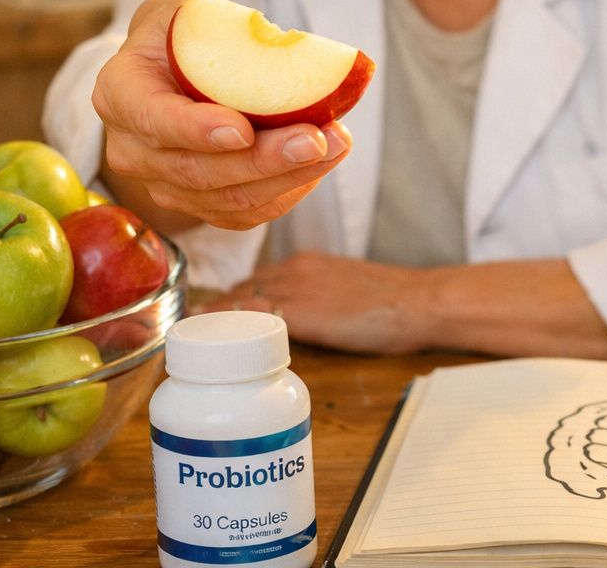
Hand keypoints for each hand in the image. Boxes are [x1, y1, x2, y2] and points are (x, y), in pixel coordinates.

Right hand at [92, 0, 352, 230]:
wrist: (172, 69)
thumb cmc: (185, 33)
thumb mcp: (191, 9)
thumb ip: (222, 24)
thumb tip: (282, 45)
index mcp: (119, 91)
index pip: (152, 119)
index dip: (195, 130)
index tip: (243, 130)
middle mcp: (131, 148)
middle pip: (198, 170)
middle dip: (264, 159)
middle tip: (316, 139)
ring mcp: (162, 183)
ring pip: (227, 199)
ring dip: (288, 177)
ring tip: (335, 145)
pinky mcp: (197, 204)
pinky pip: (244, 214)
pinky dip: (288, 192)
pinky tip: (321, 163)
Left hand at [206, 255, 606, 361]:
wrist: (420, 301)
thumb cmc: (393, 302)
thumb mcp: (347, 290)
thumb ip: (317, 298)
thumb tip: (296, 321)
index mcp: (304, 263)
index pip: (252, 282)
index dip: (226, 303)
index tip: (205, 321)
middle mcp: (293, 270)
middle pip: (238, 291)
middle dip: (213, 314)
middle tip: (187, 336)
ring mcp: (297, 289)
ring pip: (239, 303)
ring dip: (212, 322)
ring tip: (186, 342)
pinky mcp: (303, 312)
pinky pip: (253, 319)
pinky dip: (227, 329)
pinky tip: (207, 343)